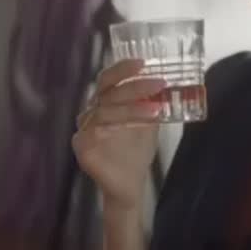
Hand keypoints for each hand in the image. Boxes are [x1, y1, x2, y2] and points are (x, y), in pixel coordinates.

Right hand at [73, 59, 166, 215]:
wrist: (128, 186)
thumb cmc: (135, 153)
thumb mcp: (149, 124)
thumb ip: (152, 104)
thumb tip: (168, 84)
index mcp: (103, 104)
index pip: (108, 79)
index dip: (123, 69)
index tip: (144, 63)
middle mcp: (90, 113)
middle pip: (106, 91)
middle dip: (132, 85)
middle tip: (158, 83)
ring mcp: (84, 130)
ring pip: (105, 111)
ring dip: (133, 108)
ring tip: (157, 109)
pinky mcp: (82, 147)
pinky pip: (97, 132)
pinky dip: (118, 126)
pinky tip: (138, 126)